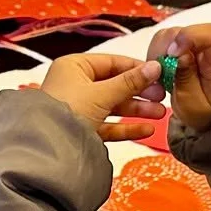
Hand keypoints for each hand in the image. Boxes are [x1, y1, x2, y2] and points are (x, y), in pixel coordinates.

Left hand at [39, 54, 167, 142]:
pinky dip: (126, 127)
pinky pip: (108, 125)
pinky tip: (147, 129)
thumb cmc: (67, 111)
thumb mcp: (102, 93)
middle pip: (115, 85)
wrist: (47, 148)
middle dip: (140, 92)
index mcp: (74, 67)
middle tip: (162, 96)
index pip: (112, 62)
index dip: (136, 68)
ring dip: (137, 110)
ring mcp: (79, 108)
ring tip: (160, 114)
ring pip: (113, 106)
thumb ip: (130, 82)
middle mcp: (75, 85)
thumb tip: (155, 67)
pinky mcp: (83, 129)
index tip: (159, 74)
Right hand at [145, 22, 210, 131]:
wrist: (210, 112)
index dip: (189, 38)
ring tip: (162, 75)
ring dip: (159, 53)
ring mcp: (198, 41)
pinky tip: (162, 70)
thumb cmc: (205, 110)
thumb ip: (187, 80)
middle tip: (162, 73)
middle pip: (185, 31)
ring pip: (171, 33)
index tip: (173, 55)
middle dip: (166, 50)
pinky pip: (164, 39)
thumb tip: (180, 55)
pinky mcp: (185, 42)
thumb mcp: (194, 104)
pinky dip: (157, 53)